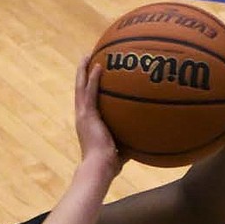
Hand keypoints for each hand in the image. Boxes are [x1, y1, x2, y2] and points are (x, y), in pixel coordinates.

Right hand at [75, 55, 123, 174]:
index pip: (86, 102)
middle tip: (86, 59)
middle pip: (80, 90)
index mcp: (87, 124)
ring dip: (83, 71)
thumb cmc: (110, 164)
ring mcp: (83, 115)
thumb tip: (144, 141)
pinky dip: (93, 79)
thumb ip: (129, 142)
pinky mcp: (87, 115)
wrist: (99, 168)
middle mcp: (82, 117)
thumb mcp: (120, 149)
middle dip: (82, 74)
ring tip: (86, 56)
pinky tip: (98, 66)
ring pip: (81, 87)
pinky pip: (90, 92)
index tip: (91, 77)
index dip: (87, 88)